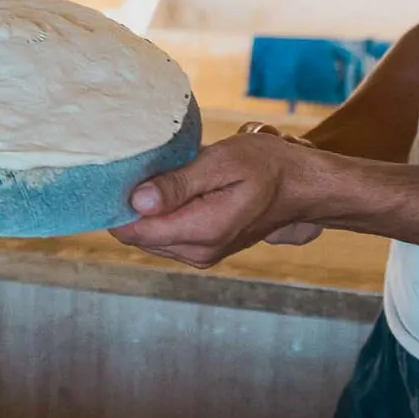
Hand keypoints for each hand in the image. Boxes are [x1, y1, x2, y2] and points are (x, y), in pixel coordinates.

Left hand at [110, 133, 327, 266]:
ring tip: (167, 173)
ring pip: (149, 235)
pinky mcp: (203, 250)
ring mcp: (200, 254)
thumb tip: (137, 202)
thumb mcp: (222, 162)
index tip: (117, 173)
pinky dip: (164, 213)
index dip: (116, 203)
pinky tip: (178, 187)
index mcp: (201, 231)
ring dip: (150, 208)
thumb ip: (178, 184)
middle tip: (145, 165)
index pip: (134, 230)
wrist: (302, 187)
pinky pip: (166, 235)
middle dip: (132, 204)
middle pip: (138, 234)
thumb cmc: (268, 166)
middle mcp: (198, 252)